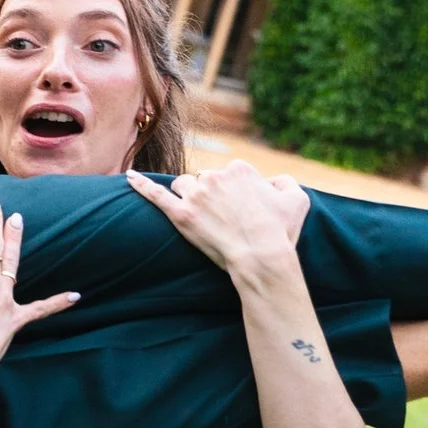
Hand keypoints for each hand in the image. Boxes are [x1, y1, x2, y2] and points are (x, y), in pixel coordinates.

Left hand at [127, 162, 309, 283]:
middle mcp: (215, 177)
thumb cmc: (281, 231)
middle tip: (222, 218)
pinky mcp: (180, 214)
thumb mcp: (297, 200)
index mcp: (240, 169)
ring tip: (197, 213)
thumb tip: (273, 181)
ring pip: (183, 185)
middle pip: (205, 179)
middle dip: (211, 195)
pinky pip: (155, 194)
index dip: (235, 193)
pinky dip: (141, 184)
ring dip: (187, 195)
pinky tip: (129, 177)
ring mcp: (195, 196)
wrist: (261, 258)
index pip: (230, 173)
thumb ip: (285, 182)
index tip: (241, 210)